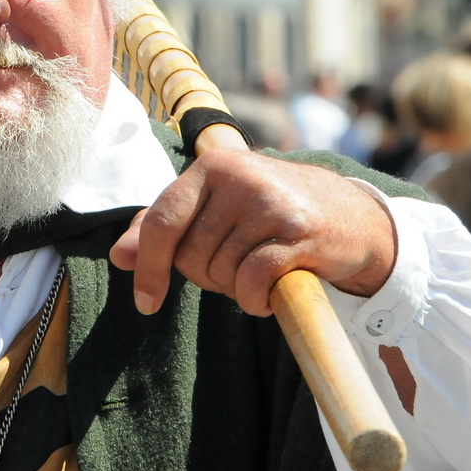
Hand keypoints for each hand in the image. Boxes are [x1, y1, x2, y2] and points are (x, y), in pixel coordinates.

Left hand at [110, 150, 397, 315]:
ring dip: (234, 290)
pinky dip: (254, 300)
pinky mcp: (298, 231)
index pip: (161, 221)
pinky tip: (268, 294)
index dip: (148, 267)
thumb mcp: (216, 209)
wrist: (351, 216)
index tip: (146, 304)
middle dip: (207, 277)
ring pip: (221, 272)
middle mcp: (238, 176)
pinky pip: (251, 282)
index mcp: (211, 166)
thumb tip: (119, 257)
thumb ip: (165, 228)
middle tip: (236, 269)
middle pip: (190, 256)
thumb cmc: (270, 215)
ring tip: (258, 274)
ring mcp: (269, 202)